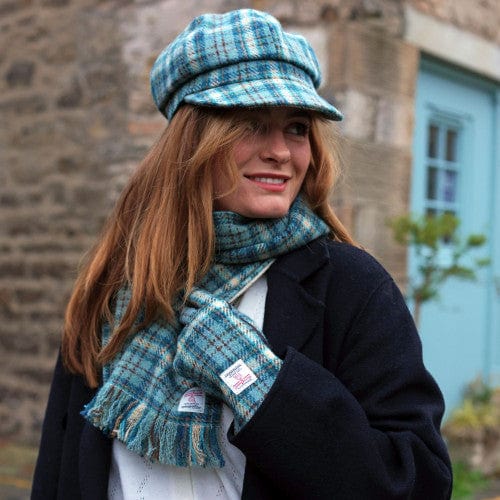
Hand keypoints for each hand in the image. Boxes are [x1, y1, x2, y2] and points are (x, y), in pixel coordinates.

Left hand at [174, 289, 281, 430]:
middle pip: (185, 315)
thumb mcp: (244, 322)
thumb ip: (226, 313)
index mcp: (213, 307)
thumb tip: (216, 310)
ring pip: (184, 338)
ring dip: (193, 345)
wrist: (247, 377)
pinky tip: (207, 370)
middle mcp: (197, 319)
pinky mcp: (180, 359)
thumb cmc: (251, 350)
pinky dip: (191, 364)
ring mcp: (186, 339)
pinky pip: (182, 359)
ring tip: (212, 358)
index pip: (195, 296)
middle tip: (203, 335)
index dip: (194, 301)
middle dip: (191, 322)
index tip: (193, 305)